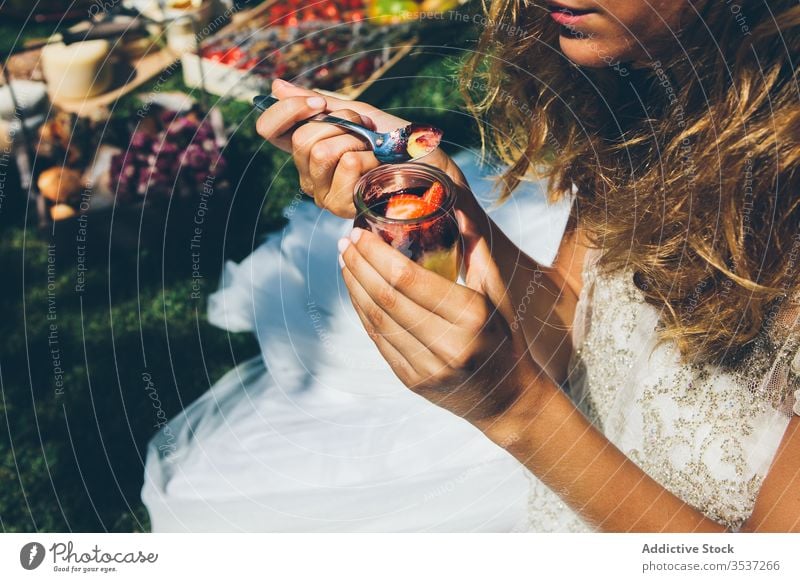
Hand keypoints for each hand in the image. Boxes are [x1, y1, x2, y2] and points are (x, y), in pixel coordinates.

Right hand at [256, 79, 450, 217]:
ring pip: (321, 152)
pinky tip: (382, 167)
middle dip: (340, 124)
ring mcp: (324, 194)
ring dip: (357, 140)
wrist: (432, 169)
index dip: (286, 111)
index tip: (319, 104)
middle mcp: (310, 176)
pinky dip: (371, 156)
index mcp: (307, 151)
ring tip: (376, 151)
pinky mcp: (343, 206)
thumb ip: (319, 104)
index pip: (269, 130)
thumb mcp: (359, 114)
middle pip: (301, 139)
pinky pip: (346, 164)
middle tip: (366, 132)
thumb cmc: (399, 144)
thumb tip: (276, 85)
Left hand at [338, 209, 543, 427]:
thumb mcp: (499, 292)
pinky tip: (356, 291)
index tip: (360, 232)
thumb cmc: (504, 337)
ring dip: (355, 287)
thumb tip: (454, 204)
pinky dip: (363, 312)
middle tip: (344, 241)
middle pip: (387, 296)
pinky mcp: (413, 381)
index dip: (377, 253)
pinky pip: (379, 341)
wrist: (507, 399)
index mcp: (471, 315)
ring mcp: (427, 367)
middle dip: (359, 265)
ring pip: (377, 319)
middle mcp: (448, 343)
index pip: (410, 278)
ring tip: (345, 261)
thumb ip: (476, 249)